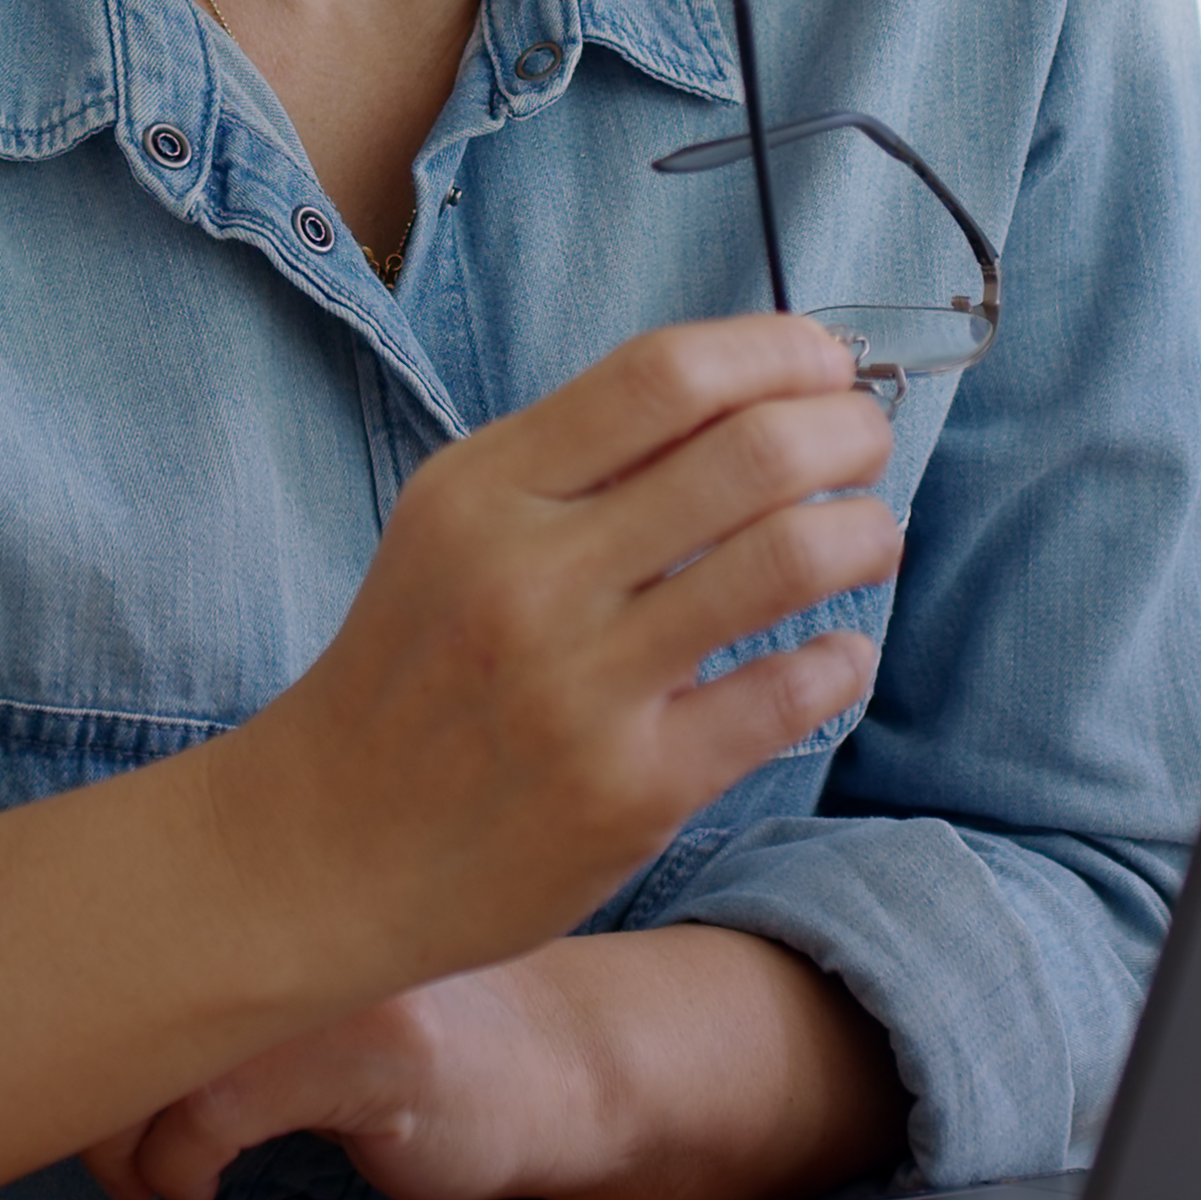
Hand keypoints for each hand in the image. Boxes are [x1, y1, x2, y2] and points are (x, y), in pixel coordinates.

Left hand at [88, 930, 910, 1199]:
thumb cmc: (416, 1033)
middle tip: (85, 1146)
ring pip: (169, 1047)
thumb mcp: (304, 981)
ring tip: (138, 1177)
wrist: (561, 1065)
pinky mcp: (382, 1051)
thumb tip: (63, 1022)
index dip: (57, 1006)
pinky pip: (228, 1105)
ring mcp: (344, 976)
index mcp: (271, 880)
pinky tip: (199, 1187)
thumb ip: (210, 971)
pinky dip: (186, 1162)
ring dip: (124, 1137)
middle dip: (83, 1083)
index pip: (120, 917)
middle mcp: (305, 907)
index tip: (40, 1082)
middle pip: (129, 978)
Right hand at [194, 315, 903, 985]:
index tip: (826, 365)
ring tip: (871, 538)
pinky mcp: (629, 790)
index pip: (665, 373)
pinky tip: (836, 654)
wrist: (329, 848)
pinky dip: (840, 661)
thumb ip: (578, 460)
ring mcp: (580, 688)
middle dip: (847, 431)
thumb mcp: (455, 528)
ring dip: (864, 533)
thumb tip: (749, 390)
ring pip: (785, 563)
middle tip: (866, 445)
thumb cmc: (416, 669)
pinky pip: (783, 697)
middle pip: (747, 455)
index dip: (776, 351)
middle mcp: (528, 577)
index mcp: (484, 490)